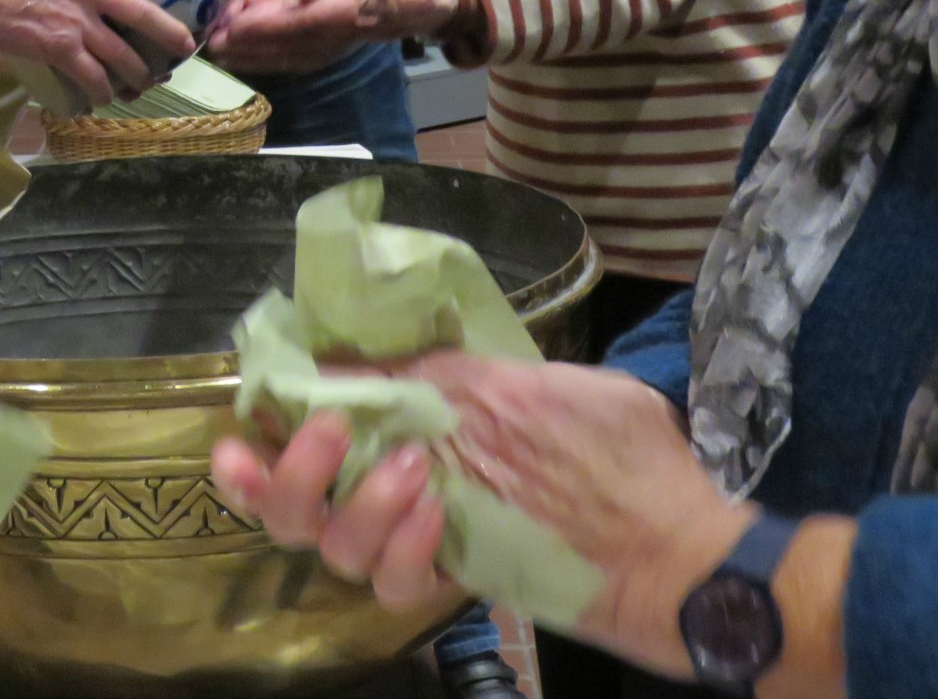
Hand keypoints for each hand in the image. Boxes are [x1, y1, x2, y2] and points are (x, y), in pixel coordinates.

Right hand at [0, 0, 202, 106]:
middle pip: (142, 14)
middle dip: (170, 34)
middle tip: (186, 47)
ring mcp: (76, 20)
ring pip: (121, 53)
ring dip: (138, 73)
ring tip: (146, 83)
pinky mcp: (59, 49)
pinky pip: (92, 75)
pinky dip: (102, 89)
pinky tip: (105, 97)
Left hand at [209, 0, 452, 72]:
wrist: (387, 11)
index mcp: (328, 16)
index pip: (286, 26)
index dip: (254, 29)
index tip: (225, 26)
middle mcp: (317, 44)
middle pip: (270, 49)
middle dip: (235, 43)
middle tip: (203, 34)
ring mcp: (312, 57)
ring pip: (268, 60)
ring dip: (238, 54)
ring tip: (209, 44)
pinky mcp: (306, 62)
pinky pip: (274, 64)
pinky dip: (249, 59)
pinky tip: (228, 54)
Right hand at [212, 355, 749, 680]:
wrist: (686, 548)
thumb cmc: (623, 456)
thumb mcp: (538, 385)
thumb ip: (454, 370)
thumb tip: (378, 353)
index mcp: (416, 428)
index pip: (313, 427)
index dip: (267, 424)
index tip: (251, 411)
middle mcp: (402, 486)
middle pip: (289, 502)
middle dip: (285, 469)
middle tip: (328, 431)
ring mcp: (424, 538)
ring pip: (328, 543)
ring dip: (353, 501)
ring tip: (412, 471)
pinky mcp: (453, 582)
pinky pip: (390, 584)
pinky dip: (400, 548)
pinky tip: (438, 519)